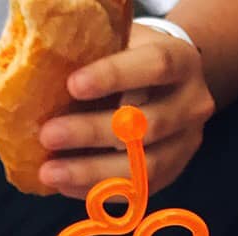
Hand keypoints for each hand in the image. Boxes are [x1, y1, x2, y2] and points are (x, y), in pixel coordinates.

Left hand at [38, 24, 214, 197]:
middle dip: (93, 133)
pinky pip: (138, 191)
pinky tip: (67, 186)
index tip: (72, 85)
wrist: (175, 83)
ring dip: (93, 173)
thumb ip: (98, 58)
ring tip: (51, 173)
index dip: (114, 77)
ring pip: (145, 168)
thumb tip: (45, 83)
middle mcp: (192, 106)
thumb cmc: (136, 58)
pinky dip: (100, 191)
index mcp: (182, 62)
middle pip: (148, 126)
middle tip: (48, 136)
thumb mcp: (124, 44)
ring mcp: (187, 145)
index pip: (154, 68)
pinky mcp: (174, 173)